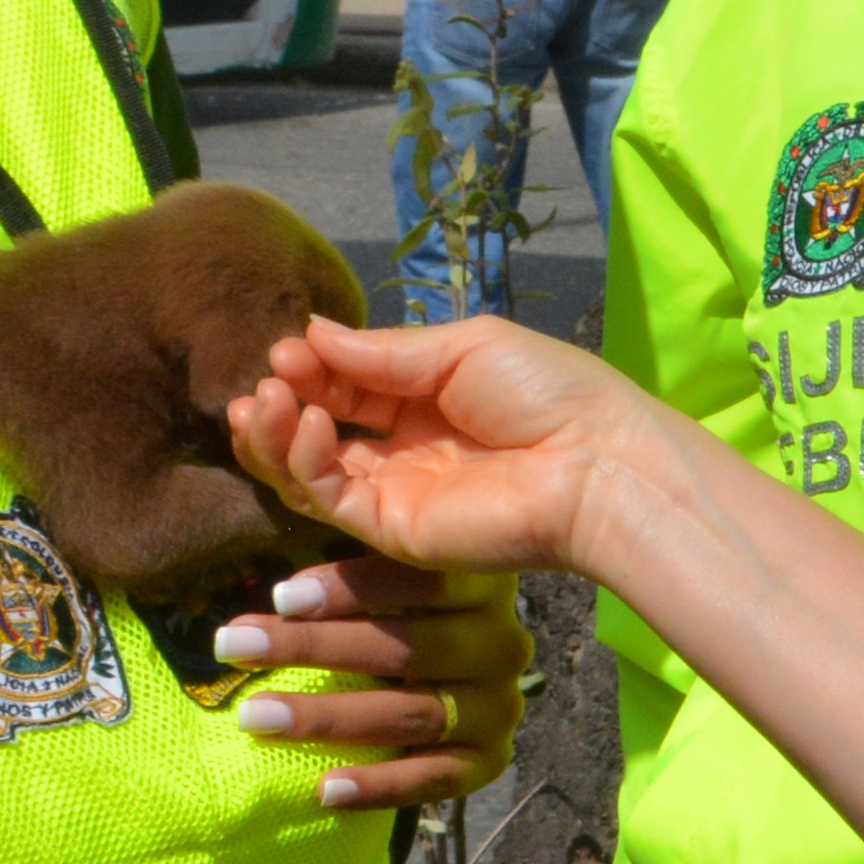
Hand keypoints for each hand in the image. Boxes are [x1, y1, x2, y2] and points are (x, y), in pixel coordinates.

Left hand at [204, 554, 527, 809]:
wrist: (457, 682)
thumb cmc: (397, 613)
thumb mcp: (386, 574)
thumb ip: (352, 552)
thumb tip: (279, 505)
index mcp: (480, 584)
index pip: (421, 581)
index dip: (351, 588)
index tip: (280, 596)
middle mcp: (501, 645)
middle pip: (405, 649)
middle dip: (311, 648)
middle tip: (234, 644)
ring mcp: (498, 707)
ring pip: (411, 714)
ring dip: (327, 718)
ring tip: (253, 717)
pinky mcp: (489, 761)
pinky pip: (433, 779)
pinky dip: (379, 785)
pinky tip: (323, 790)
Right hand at [229, 314, 677, 581]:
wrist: (597, 464)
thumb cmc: (549, 393)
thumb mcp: (463, 349)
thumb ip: (384, 352)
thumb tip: (311, 332)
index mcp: (426, 398)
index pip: (346, 383)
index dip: (310, 367)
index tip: (286, 348)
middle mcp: (403, 449)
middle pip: (317, 429)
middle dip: (282, 402)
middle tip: (266, 380)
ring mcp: (395, 492)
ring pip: (307, 471)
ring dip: (275, 435)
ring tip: (266, 399)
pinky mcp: (393, 531)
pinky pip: (329, 498)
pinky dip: (305, 462)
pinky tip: (311, 425)